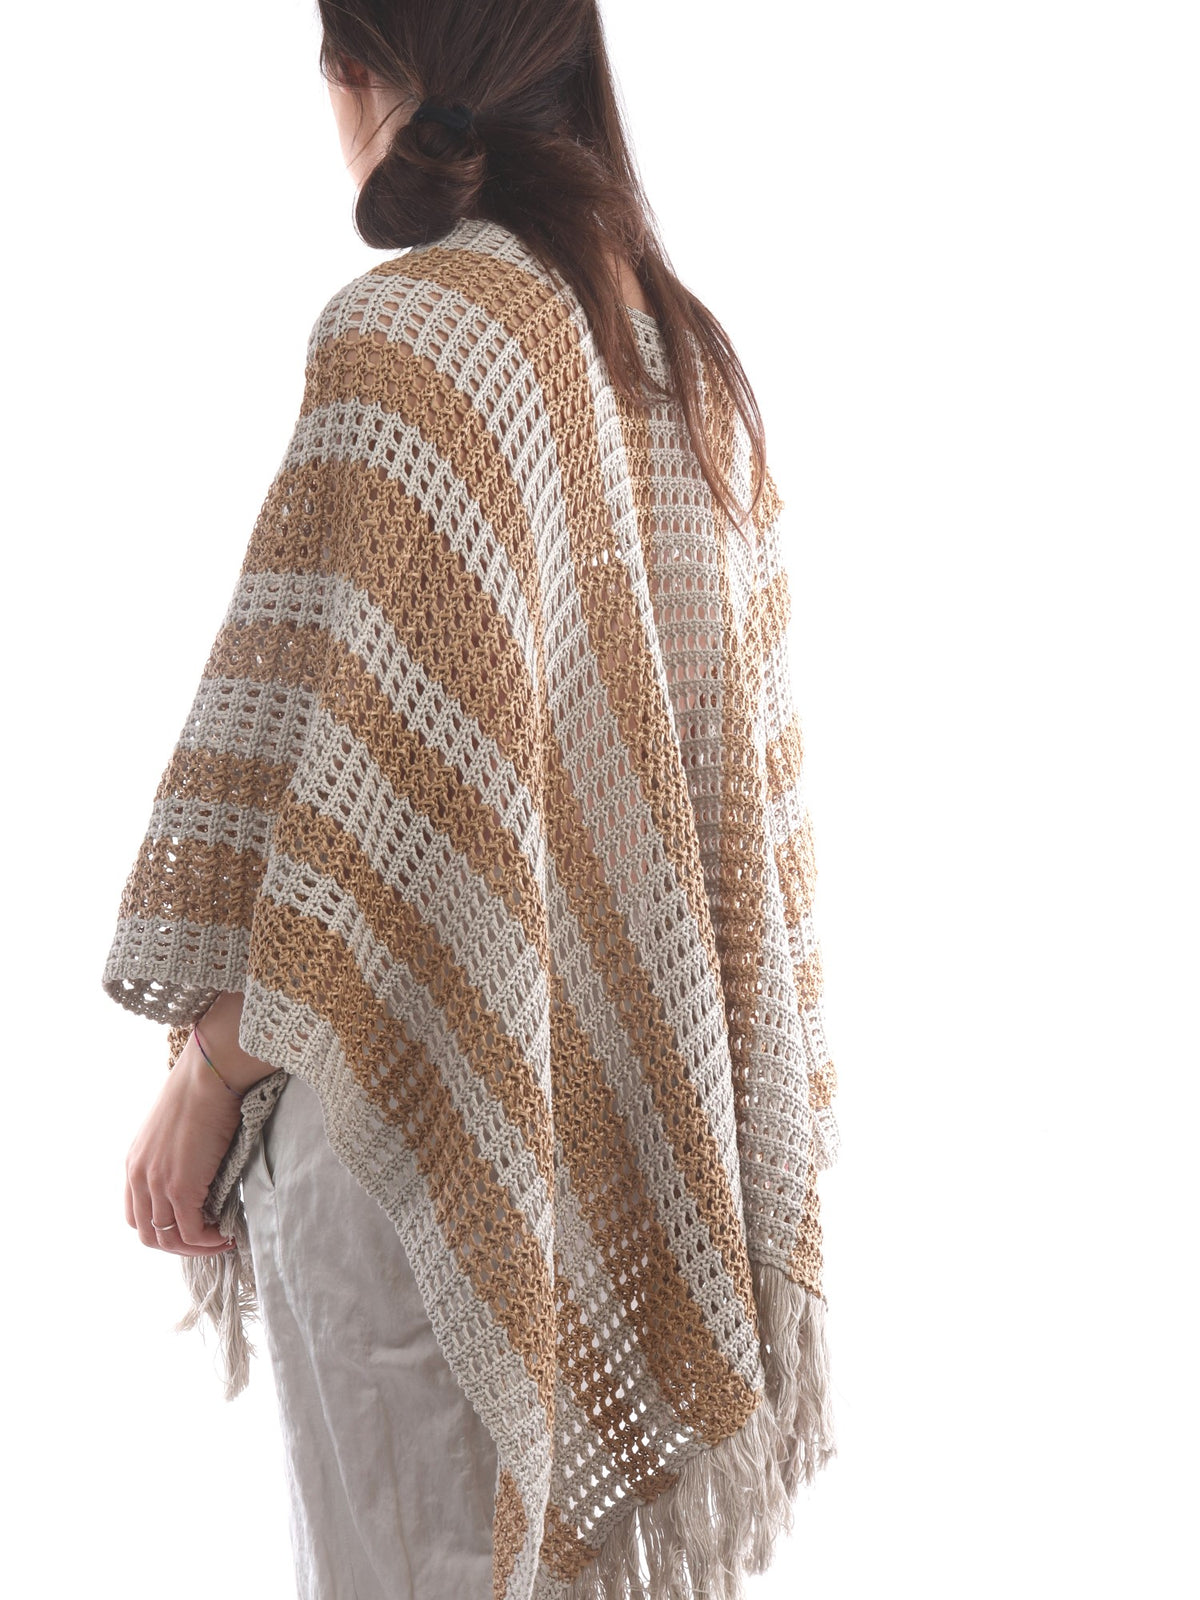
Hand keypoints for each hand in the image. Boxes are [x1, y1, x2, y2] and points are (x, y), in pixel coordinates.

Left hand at [124, 1029, 244, 1256]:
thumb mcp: (176, 1130)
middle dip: (178, 1247)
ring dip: (196, 1248)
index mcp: (135, 1163)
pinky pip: (192, 1231)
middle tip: (208, 1242)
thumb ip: (177, 1158)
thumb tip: (201, 1179)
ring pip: (169, 1239)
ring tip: (222, 1242)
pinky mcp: (180, 1187)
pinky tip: (228, 1234)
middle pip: (148, 1234)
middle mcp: (139, 1176)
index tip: (192, 1228)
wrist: (210, 1073)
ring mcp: (157, 1183)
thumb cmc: (203, 1091)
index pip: (137, 1215)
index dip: (163, 1229)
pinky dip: (209, 1240)